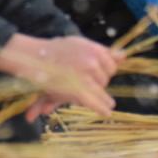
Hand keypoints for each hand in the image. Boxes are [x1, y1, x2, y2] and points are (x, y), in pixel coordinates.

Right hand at [0, 34, 124, 116]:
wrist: (33, 56)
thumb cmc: (54, 50)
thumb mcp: (80, 44)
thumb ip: (102, 52)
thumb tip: (123, 56)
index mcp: (94, 49)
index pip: (111, 64)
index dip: (105, 72)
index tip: (100, 76)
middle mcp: (92, 61)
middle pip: (105, 79)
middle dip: (99, 83)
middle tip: (88, 85)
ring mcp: (85, 75)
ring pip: (99, 90)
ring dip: (97, 95)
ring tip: (104, 102)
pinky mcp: (77, 89)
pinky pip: (93, 101)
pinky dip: (100, 107)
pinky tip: (106, 112)